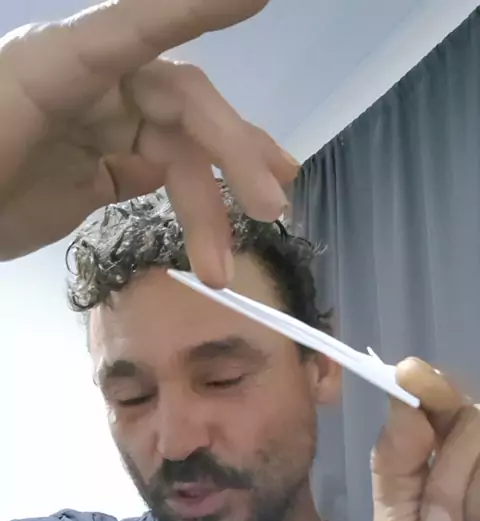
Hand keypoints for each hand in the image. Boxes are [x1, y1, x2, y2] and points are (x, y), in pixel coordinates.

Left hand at [0, 0, 295, 284]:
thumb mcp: (5, 115)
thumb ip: (66, 93)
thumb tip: (122, 150)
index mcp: (62, 64)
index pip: (140, 26)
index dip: (196, 8)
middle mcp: (94, 86)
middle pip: (183, 108)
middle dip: (231, 156)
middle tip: (271, 207)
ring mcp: (102, 128)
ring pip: (180, 155)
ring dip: (211, 209)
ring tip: (226, 267)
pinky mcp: (104, 169)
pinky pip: (162, 175)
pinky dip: (194, 206)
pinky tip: (218, 232)